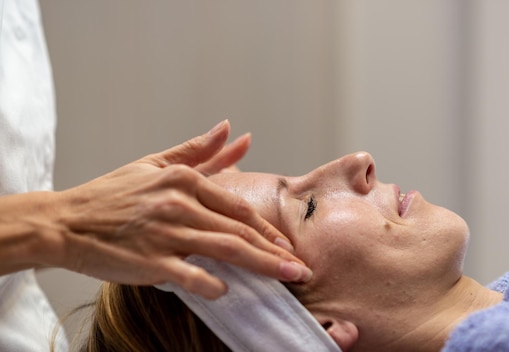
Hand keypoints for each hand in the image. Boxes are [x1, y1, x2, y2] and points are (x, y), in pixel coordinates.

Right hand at [44, 120, 310, 297]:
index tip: (286, 244)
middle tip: (300, 267)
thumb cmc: (111, 194)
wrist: (65, 221)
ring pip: (227, 248)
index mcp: (183, 180)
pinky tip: (227, 291)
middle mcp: (179, 203)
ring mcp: (166, 232)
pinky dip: (213, 284)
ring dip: (262, 264)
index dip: (266, 228)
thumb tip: (231, 129)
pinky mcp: (150, 261)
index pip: (237, 207)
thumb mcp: (155, 164)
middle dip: (275, 250)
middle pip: (240, 229)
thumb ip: (198, 150)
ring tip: (288, 277)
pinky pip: (191, 275)